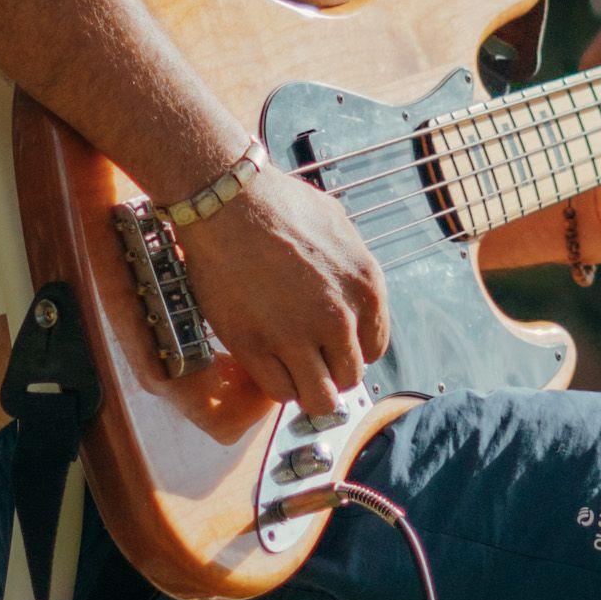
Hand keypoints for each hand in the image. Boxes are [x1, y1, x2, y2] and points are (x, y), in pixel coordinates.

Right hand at [181, 170, 390, 416]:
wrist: (226, 201)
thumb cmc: (278, 204)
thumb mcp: (337, 227)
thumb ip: (350, 270)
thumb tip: (351, 295)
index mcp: (365, 287)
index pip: (374, 348)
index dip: (352, 349)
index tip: (333, 344)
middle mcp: (338, 317)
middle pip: (349, 377)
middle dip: (330, 371)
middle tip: (309, 356)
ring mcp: (296, 336)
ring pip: (318, 398)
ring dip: (307, 388)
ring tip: (291, 368)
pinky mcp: (254, 347)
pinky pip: (280, 391)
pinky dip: (277, 384)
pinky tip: (268, 362)